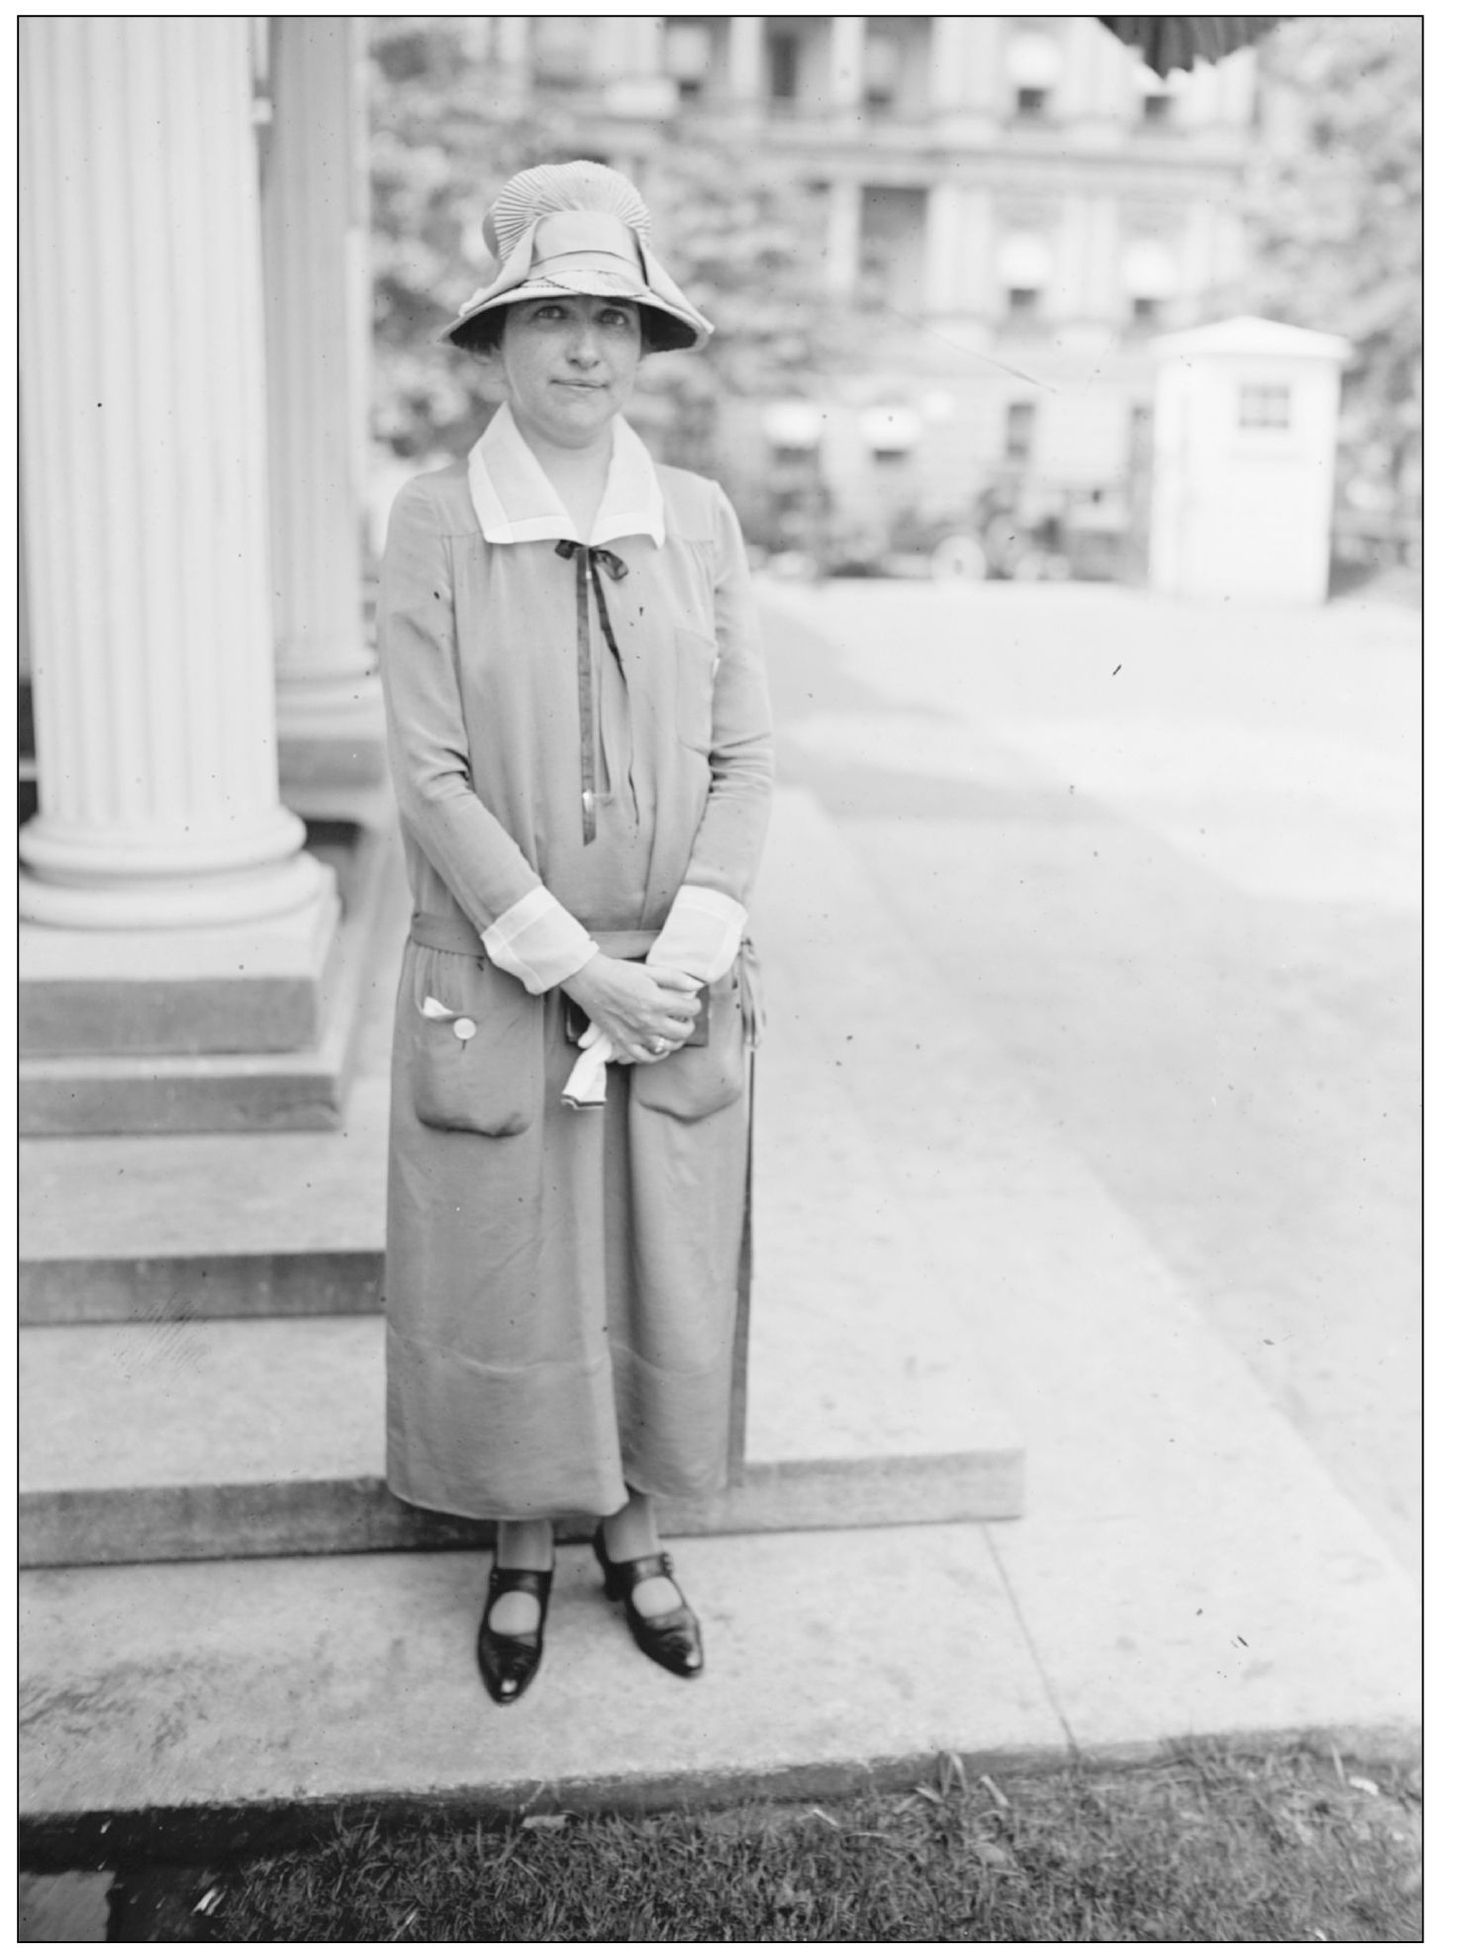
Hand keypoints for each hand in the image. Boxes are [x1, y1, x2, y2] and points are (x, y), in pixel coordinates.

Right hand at [561, 955, 700, 1064]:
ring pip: (668, 1047)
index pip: (690, 1010)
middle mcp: (649, 1022)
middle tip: (684, 1017)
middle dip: (689, 1024)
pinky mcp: (623, 1042)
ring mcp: (636, 1035)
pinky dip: (657, 1055)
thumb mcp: (649, 970)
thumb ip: (675, 978)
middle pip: (683, 1032)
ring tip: (674, 1030)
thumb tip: (697, 984)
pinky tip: (660, 1047)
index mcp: (657, 1002)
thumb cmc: (618, 972)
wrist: (589, 980)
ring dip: (676, 1040)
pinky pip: (645, 1058)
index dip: (695, 1004)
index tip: (692, 1002)